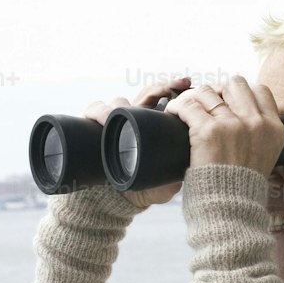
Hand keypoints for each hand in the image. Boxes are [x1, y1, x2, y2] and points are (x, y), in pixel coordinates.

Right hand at [82, 78, 191, 208]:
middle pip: (145, 94)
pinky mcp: (92, 127)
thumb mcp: (164, 181)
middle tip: (173, 87)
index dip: (173, 88)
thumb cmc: (139, 187)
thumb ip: (177, 174)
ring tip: (128, 111)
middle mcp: (133, 119)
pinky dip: (98, 112)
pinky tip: (104, 119)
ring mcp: (114, 122)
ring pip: (118, 101)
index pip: (163, 99)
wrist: (113, 198)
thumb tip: (191, 168)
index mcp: (151, 125)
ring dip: (123, 104)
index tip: (187, 83)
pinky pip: (93, 111)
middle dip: (158, 88)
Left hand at [163, 75, 283, 179]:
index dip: (240, 92)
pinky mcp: (209, 131)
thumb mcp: (264, 157)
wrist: (230, 209)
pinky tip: (173, 113)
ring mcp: (233, 125)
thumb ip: (259, 133)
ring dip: (194, 97)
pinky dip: (177, 106)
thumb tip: (242, 112)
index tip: (227, 102)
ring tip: (185, 108)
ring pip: (208, 91)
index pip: (260, 90)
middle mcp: (256, 123)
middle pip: (234, 84)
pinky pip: (189, 105)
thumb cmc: (241, 187)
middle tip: (205, 104)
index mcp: (274, 128)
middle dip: (218, 91)